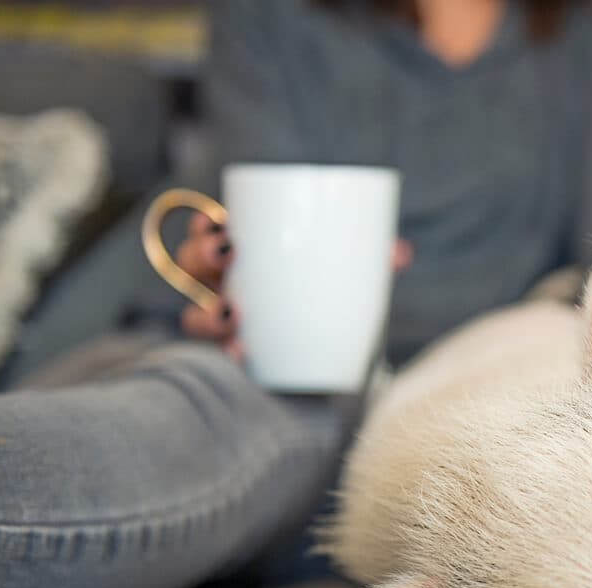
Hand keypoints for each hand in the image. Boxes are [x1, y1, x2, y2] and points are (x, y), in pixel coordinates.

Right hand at [176, 214, 413, 360]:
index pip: (208, 234)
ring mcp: (225, 328)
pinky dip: (229, 354)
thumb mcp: (350, 279)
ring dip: (207, 312)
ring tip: (232, 312)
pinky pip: (220, 358)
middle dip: (200, 256)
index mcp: (244, 259)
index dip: (203, 226)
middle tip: (228, 253)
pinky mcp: (239, 360)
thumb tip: (400, 252)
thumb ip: (373, 263)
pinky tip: (241, 354)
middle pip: (191, 268)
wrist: (334, 361)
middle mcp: (223, 289)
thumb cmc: (331, 302)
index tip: (218, 222)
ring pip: (196, 316)